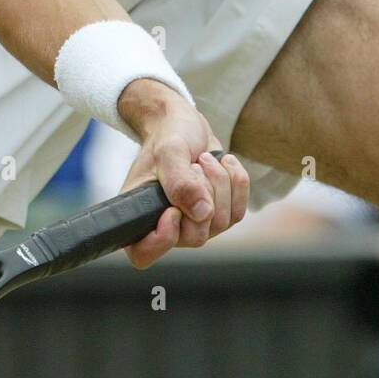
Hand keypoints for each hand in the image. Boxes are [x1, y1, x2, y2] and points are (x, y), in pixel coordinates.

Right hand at [116, 81, 249, 268]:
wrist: (185, 124)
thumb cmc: (168, 136)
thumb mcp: (169, 150)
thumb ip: (180, 182)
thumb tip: (202, 213)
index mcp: (140, 214)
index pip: (143, 254)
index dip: (161, 240)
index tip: (172, 209)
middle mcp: (167, 226)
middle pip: (196, 237)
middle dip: (202, 194)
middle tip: (193, 164)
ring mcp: (195, 224)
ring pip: (222, 222)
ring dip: (219, 182)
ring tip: (204, 159)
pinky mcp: (218, 215)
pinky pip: (239, 210)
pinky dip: (236, 181)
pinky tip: (224, 162)